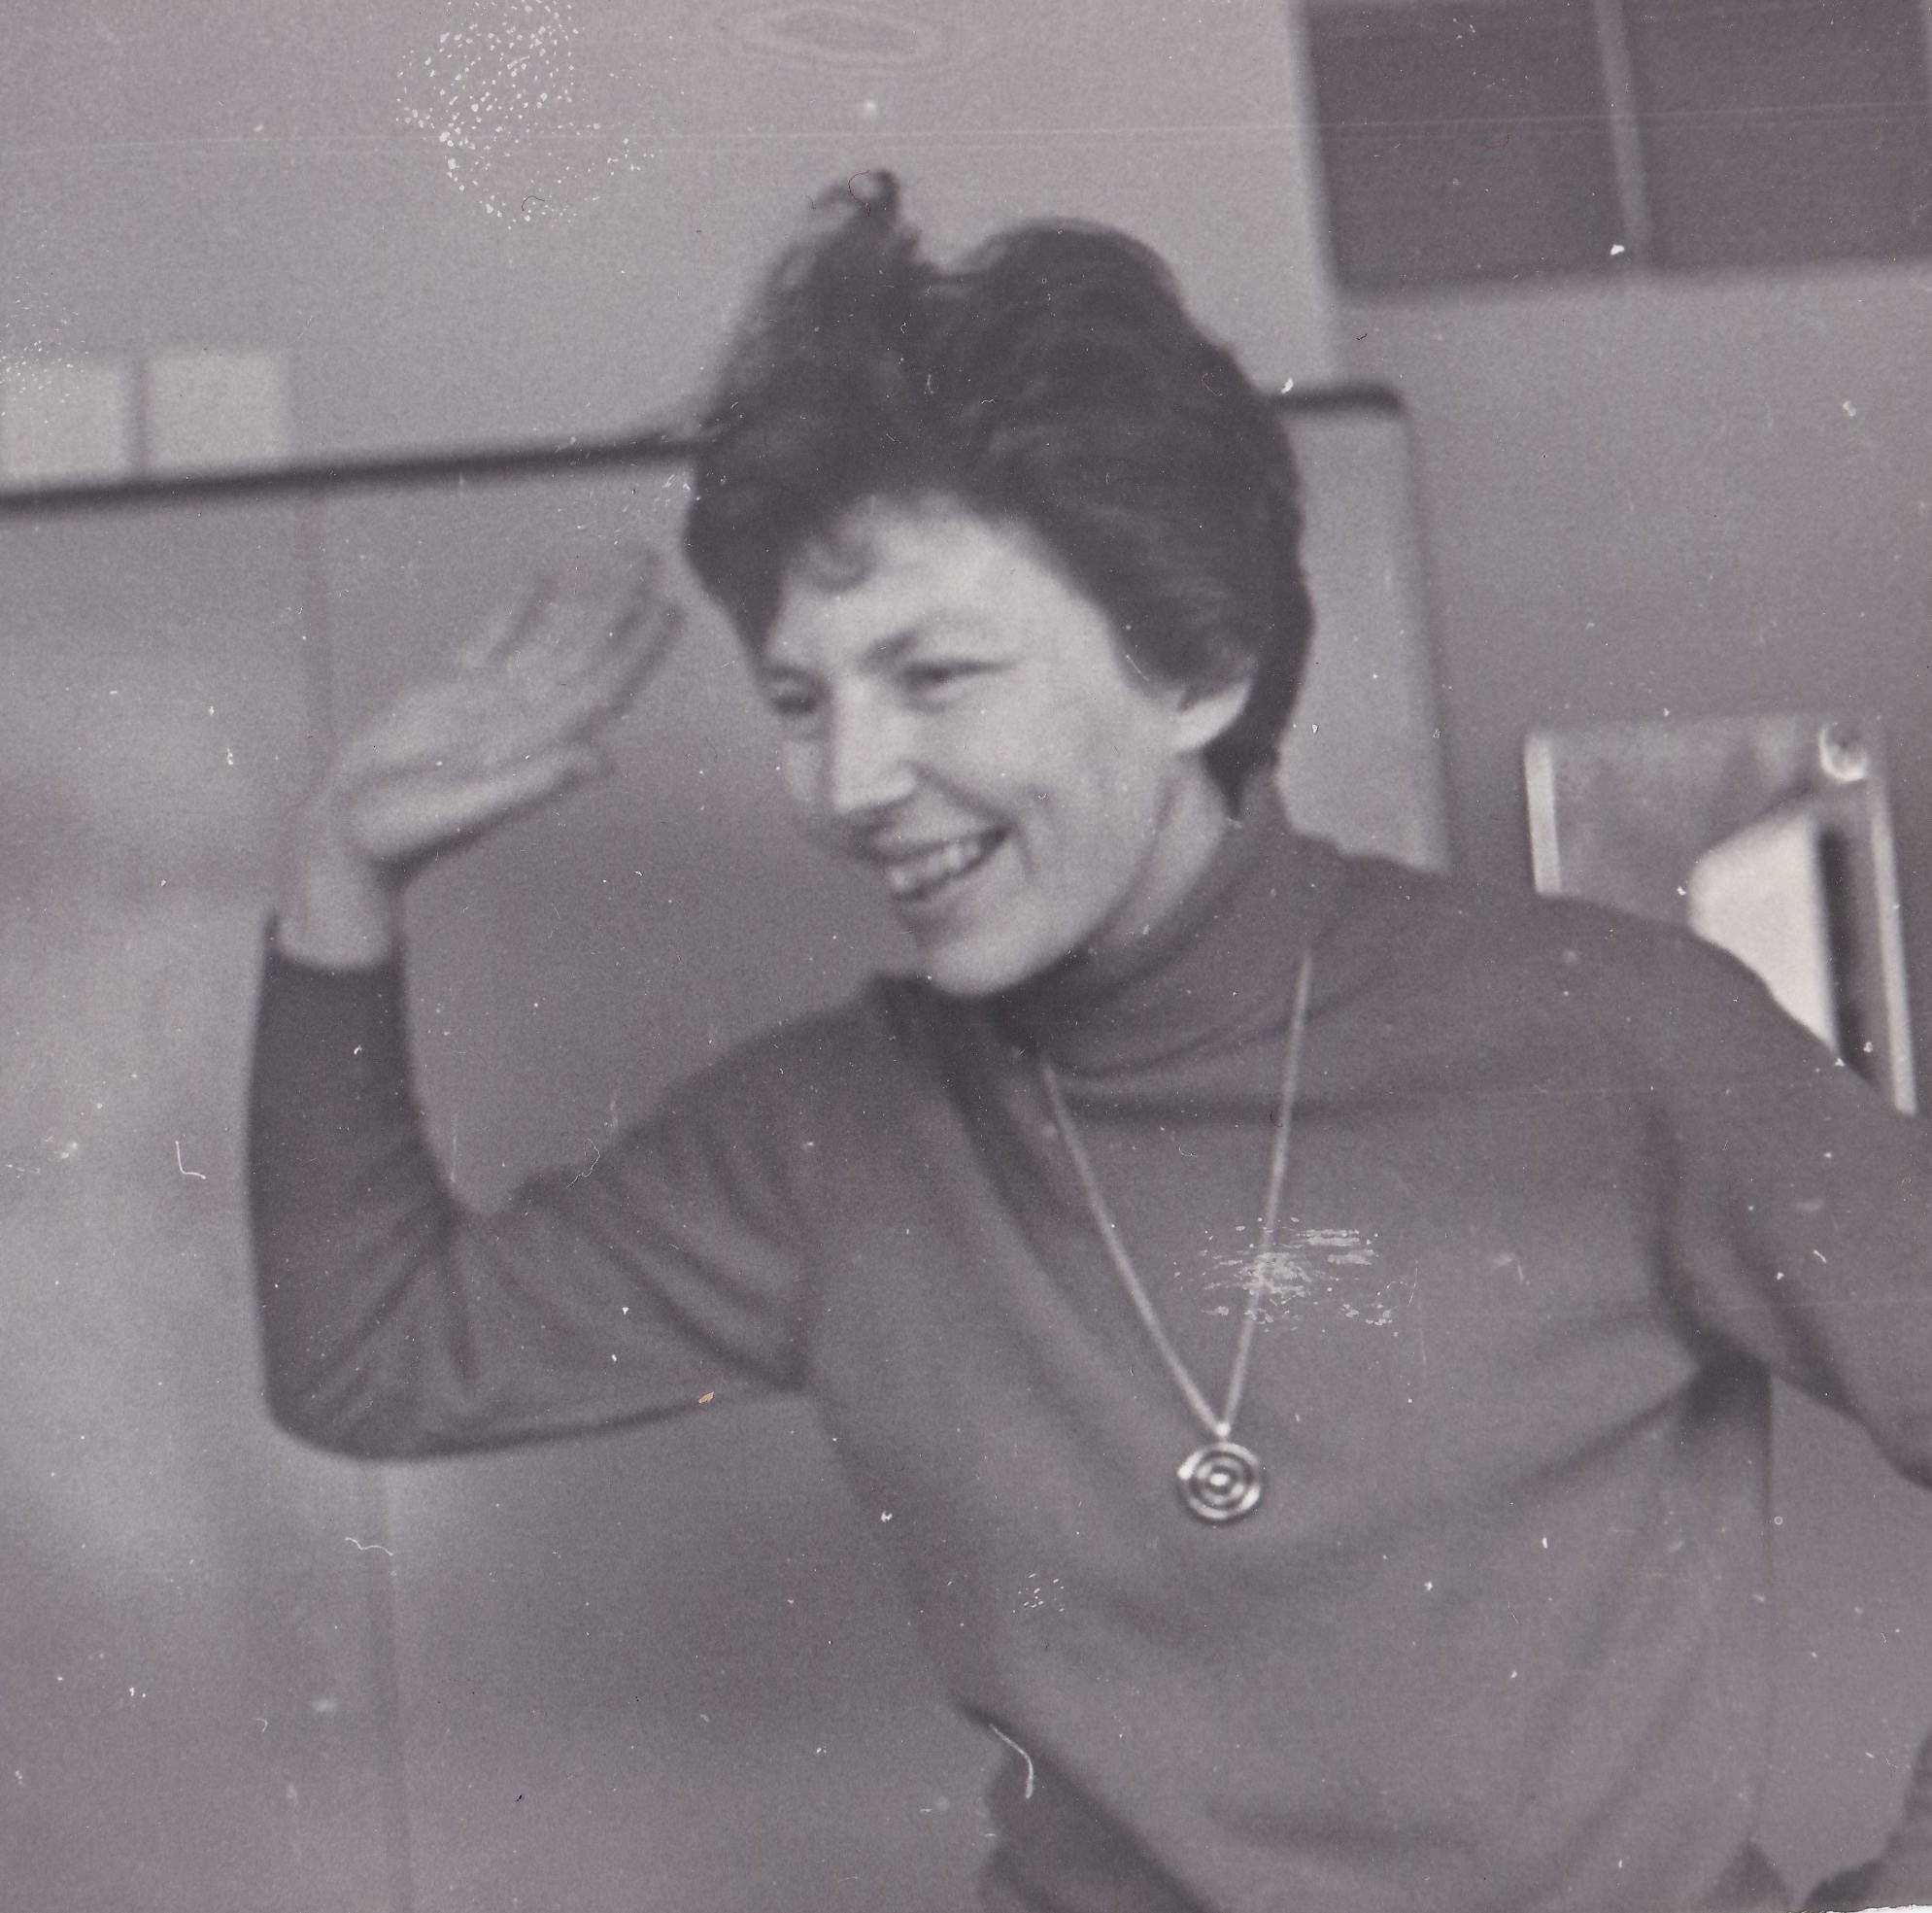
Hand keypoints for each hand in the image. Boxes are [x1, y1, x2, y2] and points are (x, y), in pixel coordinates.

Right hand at [280, 556, 681, 966]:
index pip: (601, 686)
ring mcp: (490, 705)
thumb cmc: (401, 836)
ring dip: (585, 601)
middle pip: (585, 653)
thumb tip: (604, 760)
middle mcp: (524, 721)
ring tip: (619, 560)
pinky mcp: (449, 695)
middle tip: (651, 557)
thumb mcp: (465, 808)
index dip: (638, 649)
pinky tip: (542, 579)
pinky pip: (493, 642)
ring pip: (549, 641)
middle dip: (619, 606)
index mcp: (535, 744)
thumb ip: (533, 782)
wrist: (346, 840)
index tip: (669, 608)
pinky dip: (518, 610)